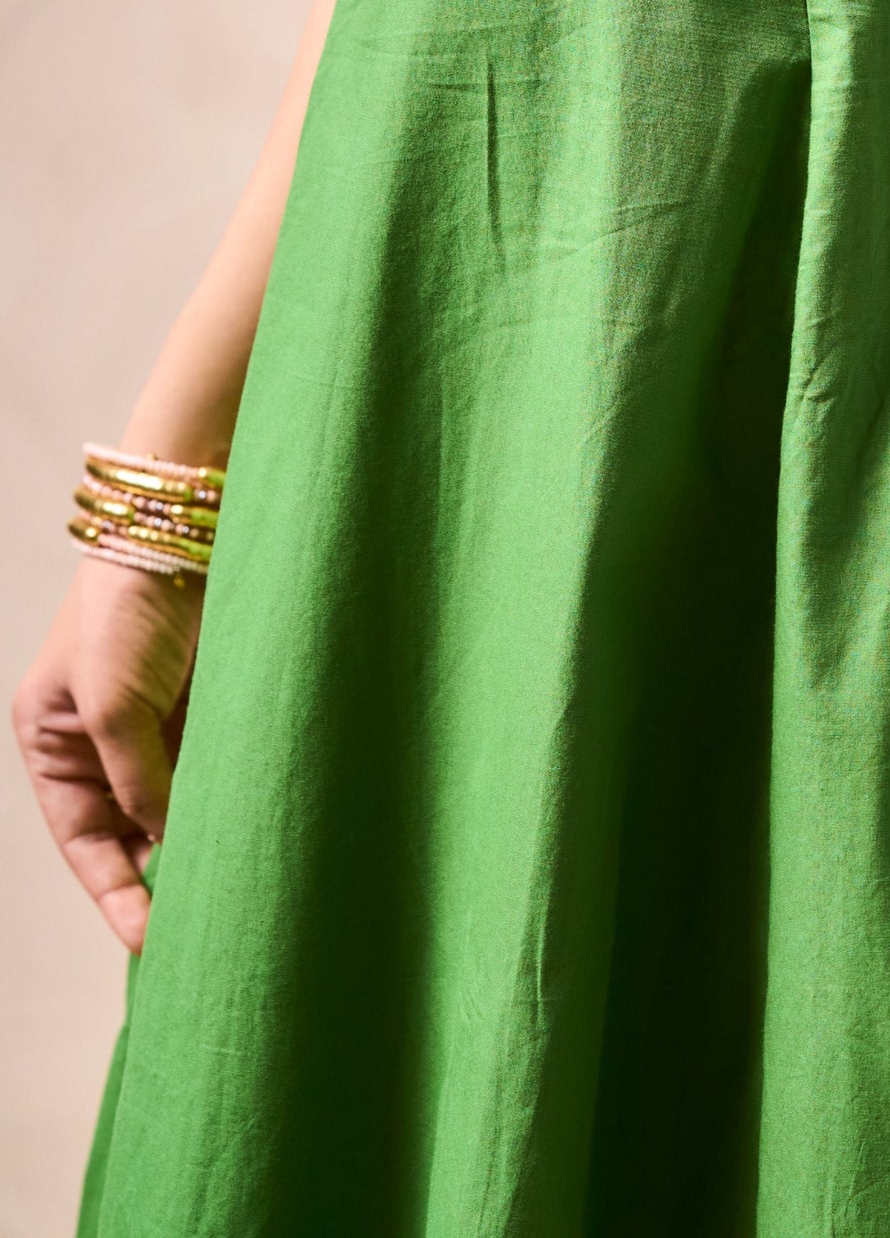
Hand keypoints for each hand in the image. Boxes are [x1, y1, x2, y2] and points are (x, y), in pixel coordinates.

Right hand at [13, 558, 203, 947]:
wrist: (185, 529)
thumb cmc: (126, 609)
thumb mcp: (114, 703)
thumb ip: (139, 777)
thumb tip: (171, 838)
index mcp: (54, 743)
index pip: (84, 840)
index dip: (114, 893)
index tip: (148, 942)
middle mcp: (102, 743)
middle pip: (131, 832)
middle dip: (160, 877)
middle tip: (201, 928)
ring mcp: (157, 725)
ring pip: (178, 805)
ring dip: (201, 841)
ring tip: (233, 890)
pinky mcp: (205, 706)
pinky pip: (214, 769)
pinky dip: (229, 800)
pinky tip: (251, 831)